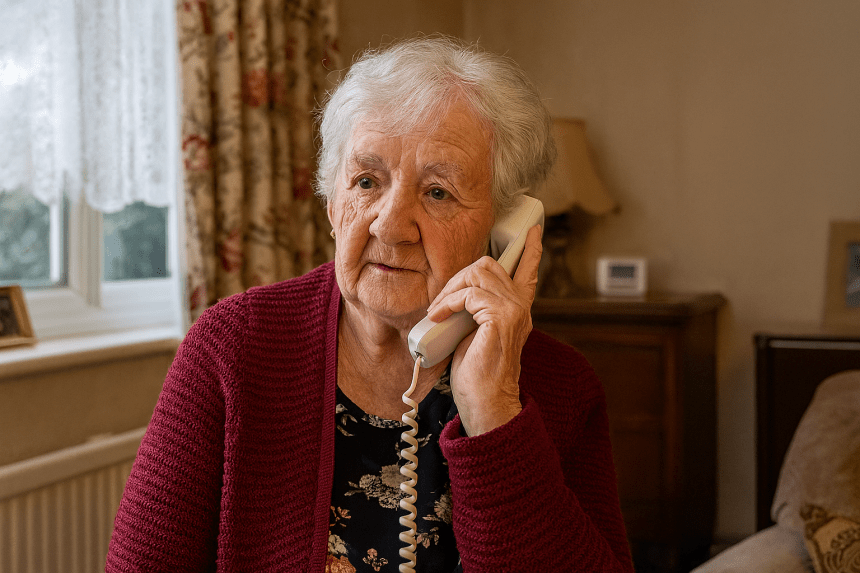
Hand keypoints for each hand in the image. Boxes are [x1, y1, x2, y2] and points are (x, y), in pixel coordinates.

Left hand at [426, 225, 542, 434]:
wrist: (485, 403)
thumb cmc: (476, 376)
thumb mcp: (473, 334)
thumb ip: (474, 312)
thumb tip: (452, 296)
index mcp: (517, 311)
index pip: (528, 271)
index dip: (530, 249)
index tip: (532, 231)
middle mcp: (520, 307)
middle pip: (489, 265)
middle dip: (459, 276)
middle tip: (442, 301)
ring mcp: (514, 311)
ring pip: (478, 274)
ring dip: (451, 289)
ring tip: (439, 310)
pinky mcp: (502, 318)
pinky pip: (470, 293)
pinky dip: (449, 301)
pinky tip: (440, 316)